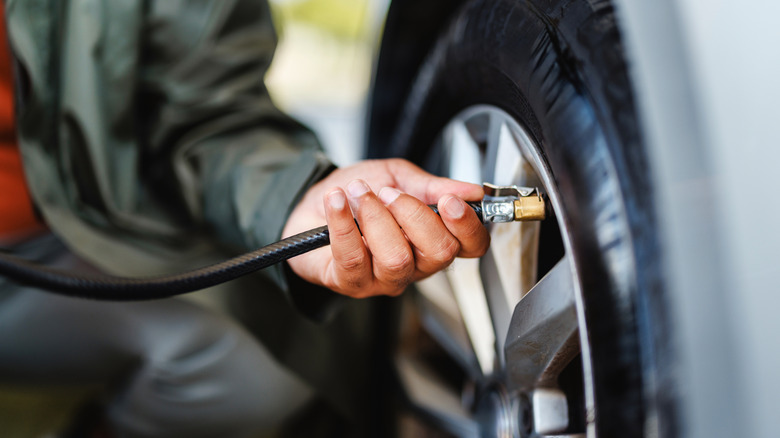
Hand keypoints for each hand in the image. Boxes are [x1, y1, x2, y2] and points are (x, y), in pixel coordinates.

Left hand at [282, 158, 489, 297]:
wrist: (310, 204)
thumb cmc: (356, 194)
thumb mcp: (397, 178)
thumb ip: (432, 186)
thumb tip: (472, 190)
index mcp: (433, 239)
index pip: (471, 246)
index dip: (466, 225)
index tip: (449, 200)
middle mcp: (414, 265)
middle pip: (438, 253)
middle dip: (413, 213)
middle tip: (388, 192)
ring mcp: (383, 279)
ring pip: (396, 259)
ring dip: (376, 216)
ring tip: (359, 194)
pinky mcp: (349, 282)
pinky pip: (352, 257)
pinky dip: (342, 221)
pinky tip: (337, 201)